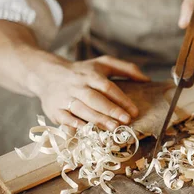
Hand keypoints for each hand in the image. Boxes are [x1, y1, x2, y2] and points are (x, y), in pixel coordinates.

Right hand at [31, 55, 149, 130]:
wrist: (46, 74)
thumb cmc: (82, 71)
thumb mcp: (103, 64)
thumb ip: (126, 69)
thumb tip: (147, 80)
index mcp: (91, 75)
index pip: (108, 87)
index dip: (121, 99)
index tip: (134, 111)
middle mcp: (77, 86)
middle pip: (94, 99)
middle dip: (110, 110)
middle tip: (126, 121)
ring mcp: (64, 98)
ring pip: (81, 109)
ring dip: (97, 119)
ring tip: (113, 128)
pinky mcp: (54, 109)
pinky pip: (64, 118)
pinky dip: (74, 124)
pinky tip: (86, 130)